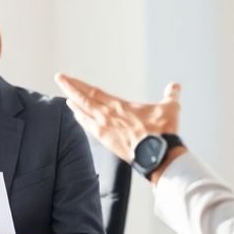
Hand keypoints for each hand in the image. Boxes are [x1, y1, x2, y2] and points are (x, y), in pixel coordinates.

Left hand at [54, 74, 179, 163]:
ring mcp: (106, 131)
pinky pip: (90, 130)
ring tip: (66, 100)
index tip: (65, 77)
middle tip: (58, 79)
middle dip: (69, 89)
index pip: (93, 92)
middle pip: (83, 100)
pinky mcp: (108, 143)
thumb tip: (175, 86)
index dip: (77, 84)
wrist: (159, 156)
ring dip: (74, 106)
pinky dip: (81, 121)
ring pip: (84, 114)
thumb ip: (171, 95)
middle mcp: (108, 116)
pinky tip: (77, 118)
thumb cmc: (163, 131)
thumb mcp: (170, 108)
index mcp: (119, 106)